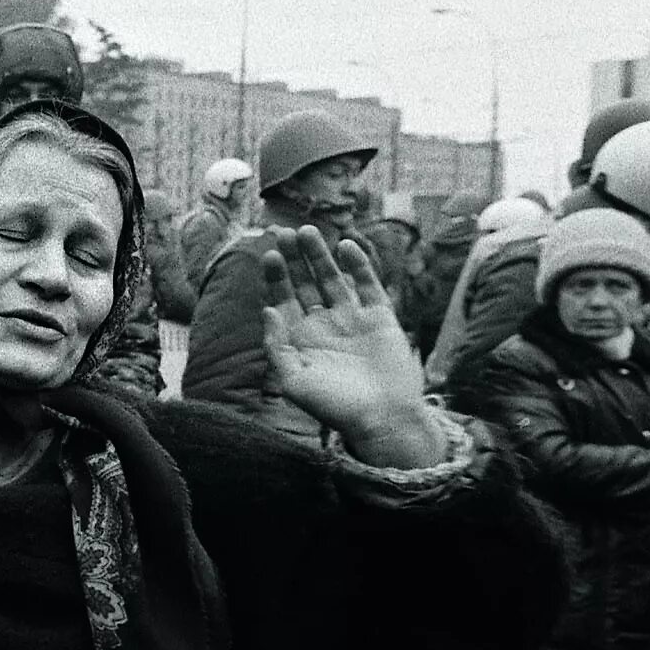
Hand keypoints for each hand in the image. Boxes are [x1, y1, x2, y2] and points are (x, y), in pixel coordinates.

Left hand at [261, 226, 442, 466]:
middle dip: (294, 258)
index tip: (270, 255)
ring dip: (320, 255)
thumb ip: (276, 346)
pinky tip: (346, 246)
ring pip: (333, 278)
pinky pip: (368, 285)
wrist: (382, 418)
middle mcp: (323, 324)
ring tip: (306, 230)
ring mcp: (352, 318)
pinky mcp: (380, 317)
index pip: (283, 299)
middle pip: (304, 282)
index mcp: (300, 338)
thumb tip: (267, 309)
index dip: (276, 277)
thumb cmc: (334, 406)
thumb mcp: (293, 380)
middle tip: (282, 231)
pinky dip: (359, 265)